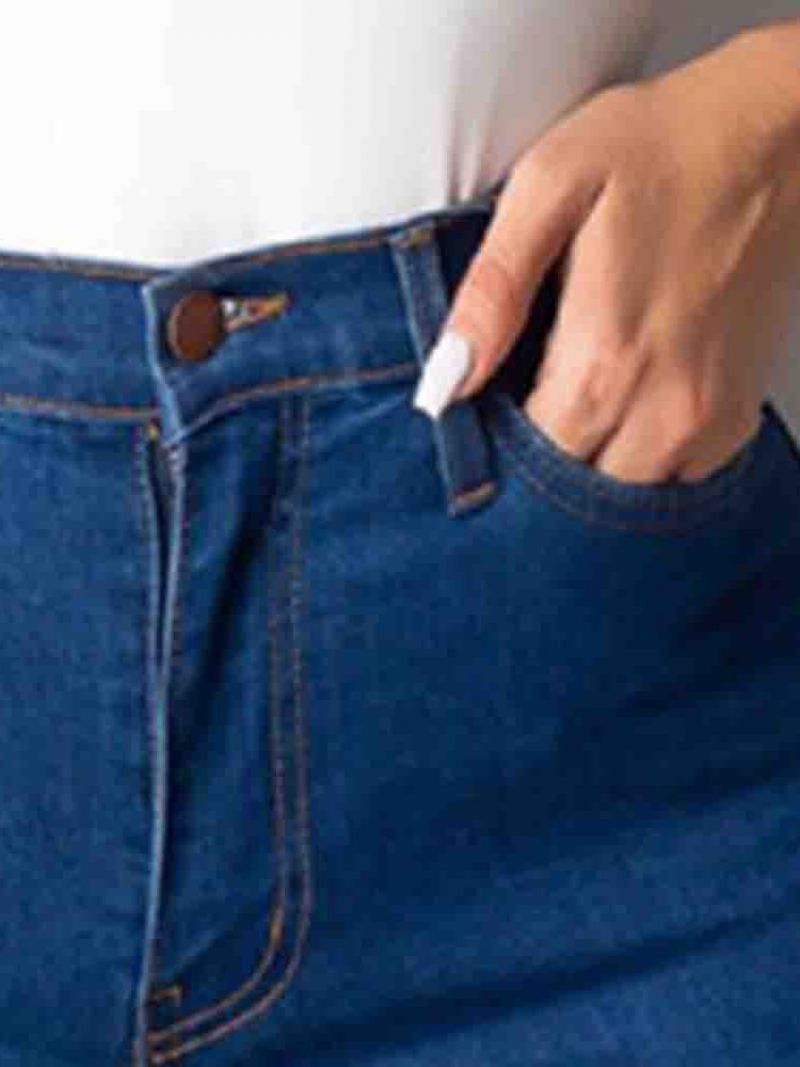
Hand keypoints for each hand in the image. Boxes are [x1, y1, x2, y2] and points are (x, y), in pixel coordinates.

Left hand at [414, 21, 799, 482]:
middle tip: (526, 396)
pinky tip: (624, 404)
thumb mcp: (551, 185)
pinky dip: (641, 458)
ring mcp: (706, 419)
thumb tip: (445, 379)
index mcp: (604, 360)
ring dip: (588, 462)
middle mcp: (662, 408)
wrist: (775, 136)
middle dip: (538, 459)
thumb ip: (493, 289)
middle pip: (572, 487)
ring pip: (623, 493)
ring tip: (574, 397)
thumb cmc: (662, 149)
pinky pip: (675, 477)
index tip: (485, 405)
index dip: (493, 442)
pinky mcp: (735, 414)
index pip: (524, 460)